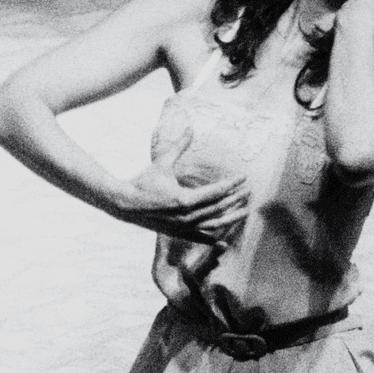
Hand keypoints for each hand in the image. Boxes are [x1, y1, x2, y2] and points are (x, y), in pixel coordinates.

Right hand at [110, 128, 249, 242]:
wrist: (124, 204)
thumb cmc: (144, 181)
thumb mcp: (163, 163)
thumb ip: (179, 146)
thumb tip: (190, 127)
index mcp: (185, 199)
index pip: (216, 192)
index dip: (232, 184)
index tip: (244, 177)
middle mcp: (186, 216)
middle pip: (218, 207)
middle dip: (236, 198)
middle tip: (249, 190)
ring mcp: (182, 226)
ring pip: (213, 224)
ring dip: (230, 218)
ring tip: (245, 211)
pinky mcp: (177, 232)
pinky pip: (198, 238)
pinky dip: (211, 241)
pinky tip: (224, 245)